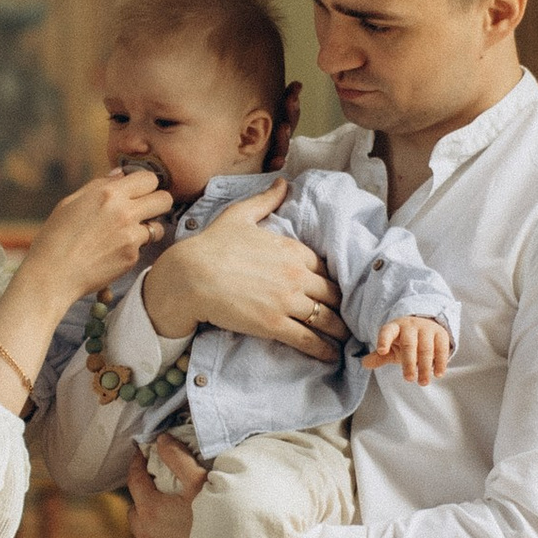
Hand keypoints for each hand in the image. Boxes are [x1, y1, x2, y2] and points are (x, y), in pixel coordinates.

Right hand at [27, 162, 173, 308]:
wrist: (52, 274)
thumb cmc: (56, 237)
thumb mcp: (71, 202)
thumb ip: (100, 185)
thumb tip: (121, 174)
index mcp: (108, 193)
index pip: (149, 178)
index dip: (146, 185)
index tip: (139, 192)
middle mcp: (124, 211)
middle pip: (165, 199)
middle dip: (157, 204)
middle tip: (144, 211)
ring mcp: (130, 236)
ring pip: (159, 227)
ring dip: (148, 229)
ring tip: (126, 235)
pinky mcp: (132, 257)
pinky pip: (143, 248)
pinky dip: (133, 249)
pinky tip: (113, 252)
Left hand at [127, 438, 205, 537]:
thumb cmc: (219, 524)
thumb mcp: (202, 484)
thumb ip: (179, 459)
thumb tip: (161, 440)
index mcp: (151, 509)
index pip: (134, 480)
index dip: (136, 464)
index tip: (140, 456)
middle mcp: (144, 536)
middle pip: (133, 511)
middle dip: (142, 500)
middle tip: (158, 495)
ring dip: (143, 532)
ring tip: (159, 527)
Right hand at [141, 182, 339, 360]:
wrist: (190, 275)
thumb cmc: (211, 244)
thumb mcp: (239, 215)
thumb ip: (266, 200)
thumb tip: (282, 182)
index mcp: (293, 250)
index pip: (326, 268)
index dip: (331, 281)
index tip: (334, 291)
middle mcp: (296, 275)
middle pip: (332, 294)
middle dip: (342, 307)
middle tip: (348, 319)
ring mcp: (288, 301)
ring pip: (326, 319)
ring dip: (338, 331)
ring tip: (345, 340)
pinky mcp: (275, 325)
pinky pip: (309, 339)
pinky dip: (324, 349)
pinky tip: (331, 356)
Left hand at [370, 314, 451, 386]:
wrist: (426, 326)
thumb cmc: (405, 341)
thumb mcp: (391, 348)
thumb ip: (379, 356)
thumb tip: (364, 363)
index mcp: (395, 328)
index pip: (387, 332)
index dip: (383, 340)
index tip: (381, 351)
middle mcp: (411, 326)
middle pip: (409, 344)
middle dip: (408, 363)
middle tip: (408, 379)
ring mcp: (427, 329)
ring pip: (426, 348)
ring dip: (425, 367)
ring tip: (423, 382)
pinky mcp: (441, 334)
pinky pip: (441, 348)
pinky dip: (440, 362)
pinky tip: (438, 374)